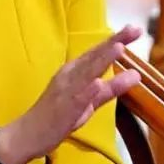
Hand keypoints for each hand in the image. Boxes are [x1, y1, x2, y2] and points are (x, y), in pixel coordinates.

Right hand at [0, 25, 142, 163]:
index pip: (99, 51)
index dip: (117, 39)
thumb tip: (136, 74)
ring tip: (119, 47)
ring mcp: (66, 91)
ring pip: (87, 73)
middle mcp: (70, 75)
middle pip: (95, 56)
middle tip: (134, 29)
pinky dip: (87, 90)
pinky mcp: (63, 109)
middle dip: (115, 42)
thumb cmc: (59, 115)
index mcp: (75, 70)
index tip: (135, 28)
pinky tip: (97, 82)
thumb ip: (112, 88)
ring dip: (102, 59)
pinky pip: (77, 99)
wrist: (27, 134)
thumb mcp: (90, 101)